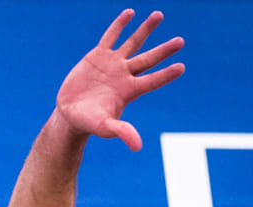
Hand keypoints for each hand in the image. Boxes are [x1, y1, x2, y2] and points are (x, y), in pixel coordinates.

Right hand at [54, 9, 184, 151]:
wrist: (70, 113)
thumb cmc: (89, 122)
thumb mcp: (104, 128)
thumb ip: (121, 132)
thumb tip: (137, 146)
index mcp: (129, 90)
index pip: (152, 80)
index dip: (166, 75)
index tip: (181, 67)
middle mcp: (124, 74)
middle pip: (148, 59)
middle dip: (164, 50)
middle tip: (181, 41)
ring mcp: (112, 63)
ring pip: (133, 43)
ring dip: (145, 29)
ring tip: (159, 15)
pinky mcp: (98, 56)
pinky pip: (110, 37)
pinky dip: (119, 25)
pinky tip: (130, 13)